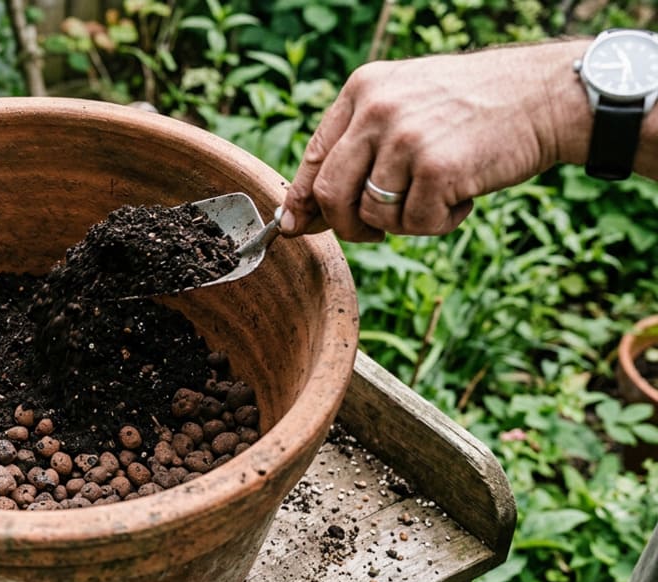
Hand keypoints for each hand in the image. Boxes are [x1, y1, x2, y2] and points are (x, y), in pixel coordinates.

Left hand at [280, 40, 590, 241]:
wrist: (546, 95)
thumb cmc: (474, 108)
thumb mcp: (407, 106)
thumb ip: (358, 149)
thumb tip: (300, 217)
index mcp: (363, 90)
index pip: (315, 157)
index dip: (303, 201)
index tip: (296, 227)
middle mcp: (377, 109)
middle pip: (331, 194)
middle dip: (348, 226)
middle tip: (375, 231)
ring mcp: (406, 138)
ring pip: (373, 214)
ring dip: (405, 221)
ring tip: (441, 194)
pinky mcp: (437, 168)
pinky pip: (415, 224)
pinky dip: (440, 223)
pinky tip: (464, 197)